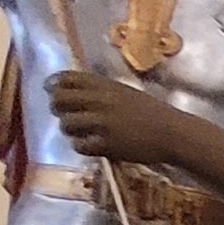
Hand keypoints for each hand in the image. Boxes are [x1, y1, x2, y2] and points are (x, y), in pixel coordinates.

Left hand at [47, 71, 193, 168]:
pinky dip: (81, 146)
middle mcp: (99, 101)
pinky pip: (79, 145)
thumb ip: (100, 89)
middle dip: (57, 107)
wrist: (171, 133)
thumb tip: (72, 90)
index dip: (54, 84)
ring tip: (79, 132)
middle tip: (64, 113)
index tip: (51, 89)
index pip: (67, 78)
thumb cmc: (151, 111)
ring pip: (66, 124)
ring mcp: (102, 124)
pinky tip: (90, 145)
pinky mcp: (106, 145)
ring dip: (69, 129)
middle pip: (60, 100)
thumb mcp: (124, 92)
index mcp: (105, 85)